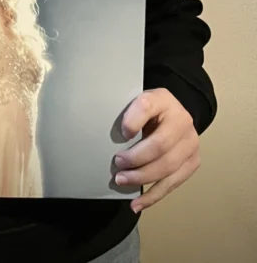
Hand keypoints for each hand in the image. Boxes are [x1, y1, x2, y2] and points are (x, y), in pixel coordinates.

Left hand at [114, 88, 199, 212]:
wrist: (172, 113)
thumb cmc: (148, 110)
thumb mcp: (135, 101)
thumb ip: (126, 114)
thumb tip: (110, 138)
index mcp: (162, 99)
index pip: (146, 106)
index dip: (133, 121)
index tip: (122, 132)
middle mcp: (181, 119)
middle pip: (159, 145)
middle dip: (135, 159)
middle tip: (117, 165)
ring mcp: (190, 142)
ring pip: (167, 167)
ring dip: (141, 178)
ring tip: (122, 181)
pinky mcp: (192, 162)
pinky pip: (172, 183)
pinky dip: (153, 196)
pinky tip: (137, 203)